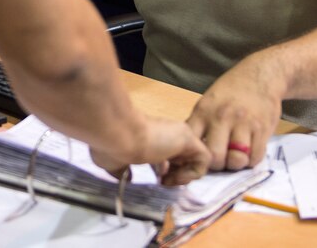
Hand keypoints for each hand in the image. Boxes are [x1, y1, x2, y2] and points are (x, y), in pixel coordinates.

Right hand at [89, 117, 208, 186]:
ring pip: (196, 158)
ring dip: (185, 175)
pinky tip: (177, 177)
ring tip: (170, 181)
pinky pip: (204, 159)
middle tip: (163, 182)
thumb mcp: (113, 162)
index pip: (168, 156)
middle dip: (176, 175)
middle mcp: (166, 134)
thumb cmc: (112, 146)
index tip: (154, 179)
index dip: (165, 172)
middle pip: (183, 158)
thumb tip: (127, 178)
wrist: (119, 136)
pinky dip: (195, 173)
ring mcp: (178, 134)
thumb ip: (123, 170)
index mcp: (150, 137)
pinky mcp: (188, 138)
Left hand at [186, 59, 281, 170]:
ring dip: (235, 164)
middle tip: (220, 160)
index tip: (199, 157)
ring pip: (236, 160)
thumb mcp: (208, 102)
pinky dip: (251, 160)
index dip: (194, 155)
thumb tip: (189, 149)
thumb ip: (200, 124)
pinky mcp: (262, 129)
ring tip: (235, 156)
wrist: (260, 76)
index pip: (192, 141)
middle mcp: (222, 117)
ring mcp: (243, 124)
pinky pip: (255, 157)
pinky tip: (249, 152)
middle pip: (215, 157)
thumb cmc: (230, 91)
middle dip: (217, 164)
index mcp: (203, 111)